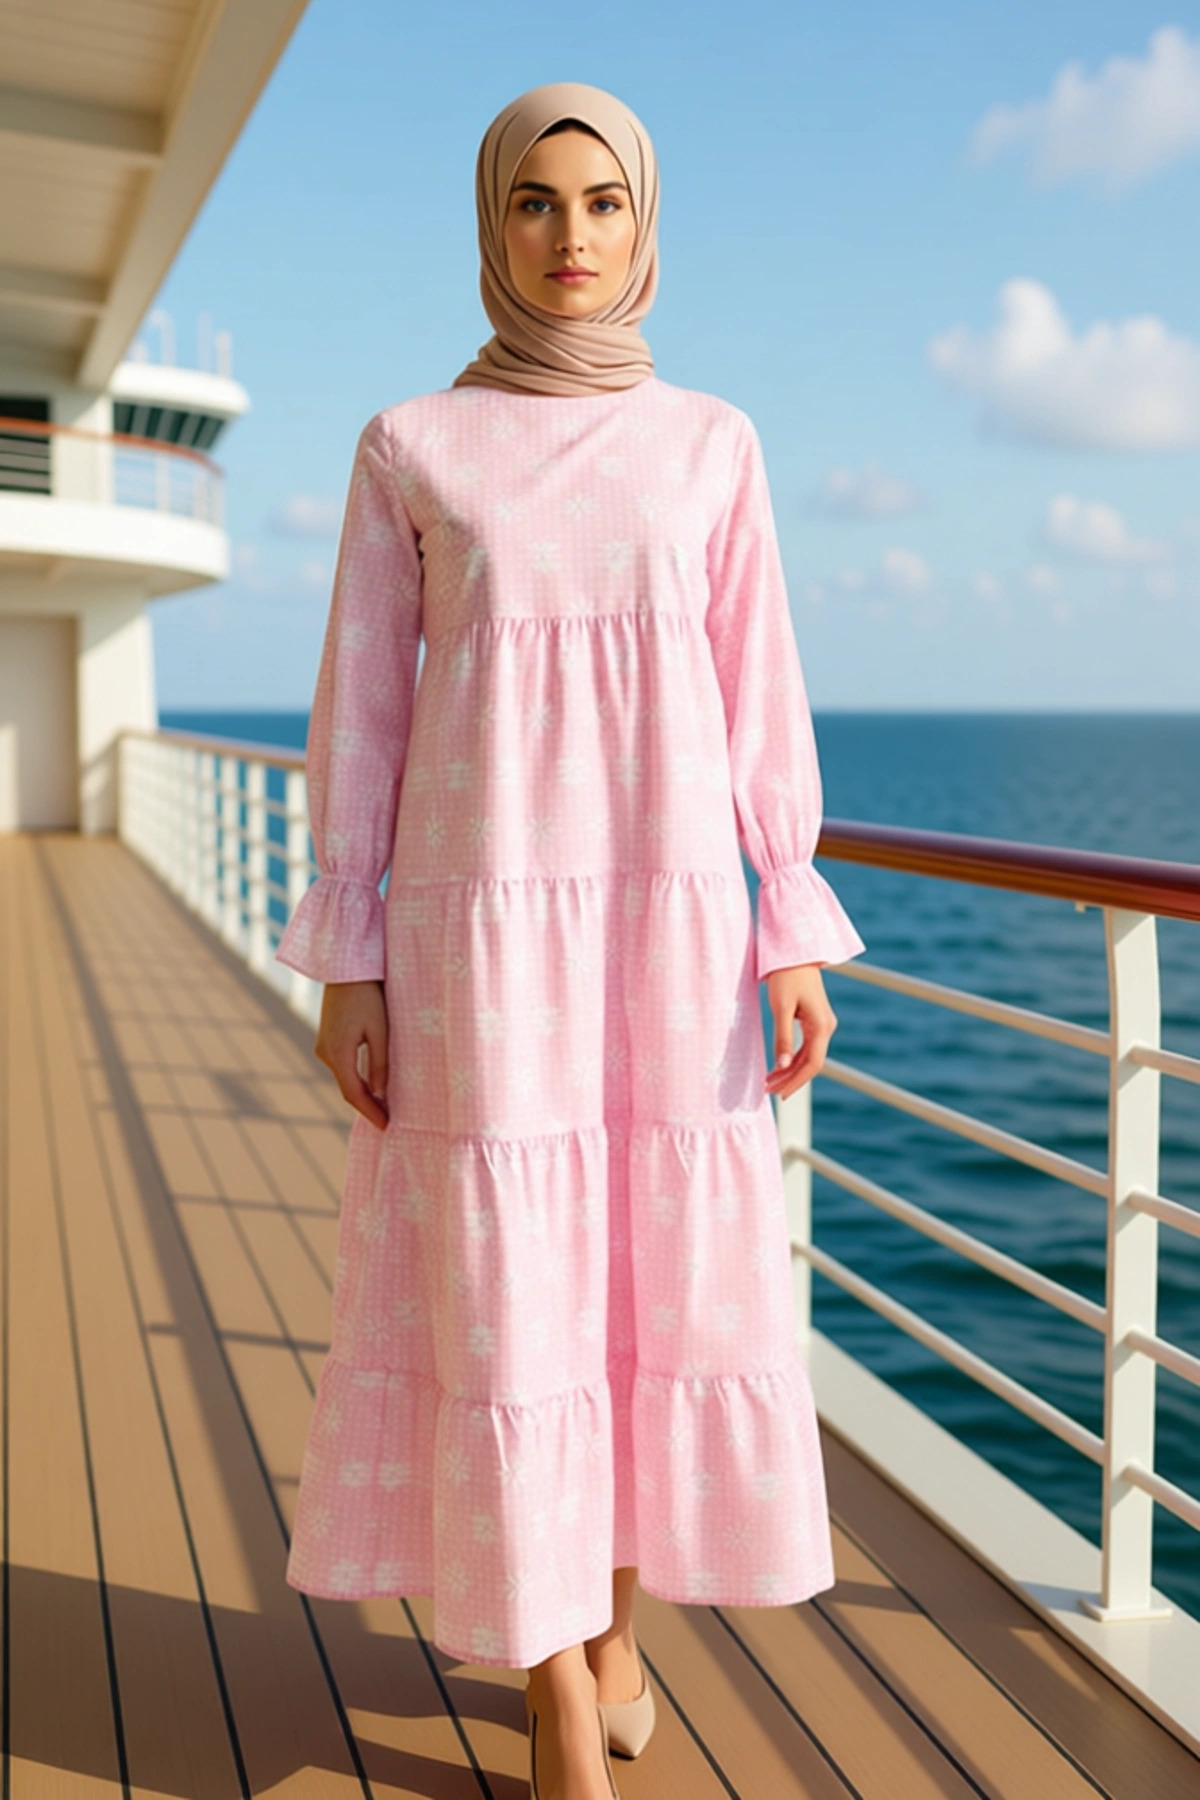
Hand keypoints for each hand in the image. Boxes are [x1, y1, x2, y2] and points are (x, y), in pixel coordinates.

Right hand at [314, 979, 389, 1129]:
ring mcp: (323, 1046)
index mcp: (337, 1054)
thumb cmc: (367, 995)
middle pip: (348, 1089)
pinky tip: (371, 1084)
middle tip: (387, 1121)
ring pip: (345, 1078)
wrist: (345, 968)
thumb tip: (381, 1093)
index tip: (385, 1127)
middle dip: (367, 1106)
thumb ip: (380, 1063)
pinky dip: (356, 1079)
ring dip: (362, 1093)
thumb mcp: (380, 1030)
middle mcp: (325, 1053)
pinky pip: (342, 1066)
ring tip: (384, 1106)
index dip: (370, 1112)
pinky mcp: (327, 1039)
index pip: (354, 1094)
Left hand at [763, 963, 836, 1100]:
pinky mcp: (815, 1020)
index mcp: (822, 1026)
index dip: (796, 1081)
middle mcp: (827, 1027)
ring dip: (790, 1070)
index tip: (779, 1093)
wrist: (796, 952)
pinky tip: (779, 1066)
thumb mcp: (781, 1007)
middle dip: (791, 1079)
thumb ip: (783, 1037)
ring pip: (809, 1056)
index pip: (813, 1064)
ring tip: (769, 1081)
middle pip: (811, 1063)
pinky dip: (793, 1058)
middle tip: (768, 1091)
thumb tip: (782, 1065)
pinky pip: (807, 1046)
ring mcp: (823, 1024)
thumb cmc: (786, 976)